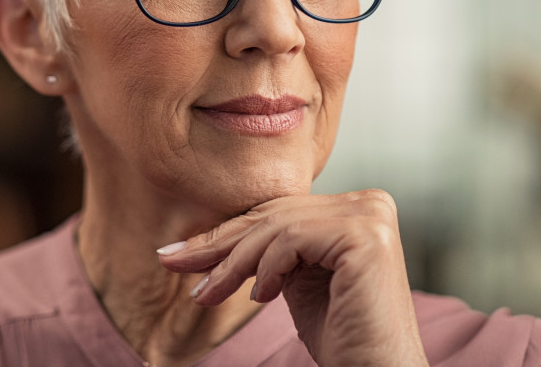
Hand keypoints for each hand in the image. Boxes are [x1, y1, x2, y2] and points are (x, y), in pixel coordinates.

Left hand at [157, 190, 427, 366]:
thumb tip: (209, 237)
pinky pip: (291, 239)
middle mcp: (368, 203)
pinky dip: (266, 269)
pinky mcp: (365, 234)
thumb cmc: (341, 337)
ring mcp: (370, 215)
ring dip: (233, 264)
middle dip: (216, 244)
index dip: (226, 235)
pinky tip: (261, 297)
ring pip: (275, 227)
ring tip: (207, 294)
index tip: (178, 254)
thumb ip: (271, 248)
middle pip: (272, 217)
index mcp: (355, 207)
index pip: (277, 214)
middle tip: (170, 261)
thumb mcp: (293, 280)